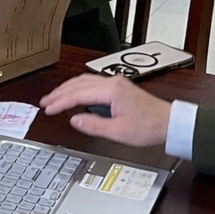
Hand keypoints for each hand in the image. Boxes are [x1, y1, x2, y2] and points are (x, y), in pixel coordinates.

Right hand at [40, 73, 171, 147]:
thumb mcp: (117, 132)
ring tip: (54, 98)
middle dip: (59, 93)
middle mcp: (112, 82)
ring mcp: (116, 83)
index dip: (60, 102)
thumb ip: (92, 125)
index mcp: (111, 91)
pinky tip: (73, 96)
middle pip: (78, 84)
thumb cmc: (149, 126)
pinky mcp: (118, 87)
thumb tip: (74, 120)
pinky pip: (92, 84)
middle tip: (45, 102)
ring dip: (67, 89)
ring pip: (84, 81)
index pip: (78, 94)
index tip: (48, 109)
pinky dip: (78, 89)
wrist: (169, 123)